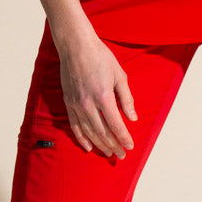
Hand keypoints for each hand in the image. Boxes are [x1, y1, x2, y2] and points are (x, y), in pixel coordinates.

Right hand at [57, 35, 137, 157]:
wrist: (76, 46)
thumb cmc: (100, 57)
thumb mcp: (120, 75)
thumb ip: (126, 99)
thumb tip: (133, 118)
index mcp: (104, 96)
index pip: (116, 125)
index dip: (124, 138)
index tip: (130, 146)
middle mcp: (88, 104)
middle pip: (103, 132)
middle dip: (113, 145)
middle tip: (121, 155)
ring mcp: (76, 104)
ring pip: (89, 132)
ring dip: (100, 145)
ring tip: (108, 154)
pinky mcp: (68, 102)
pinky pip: (75, 126)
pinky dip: (81, 138)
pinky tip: (88, 147)